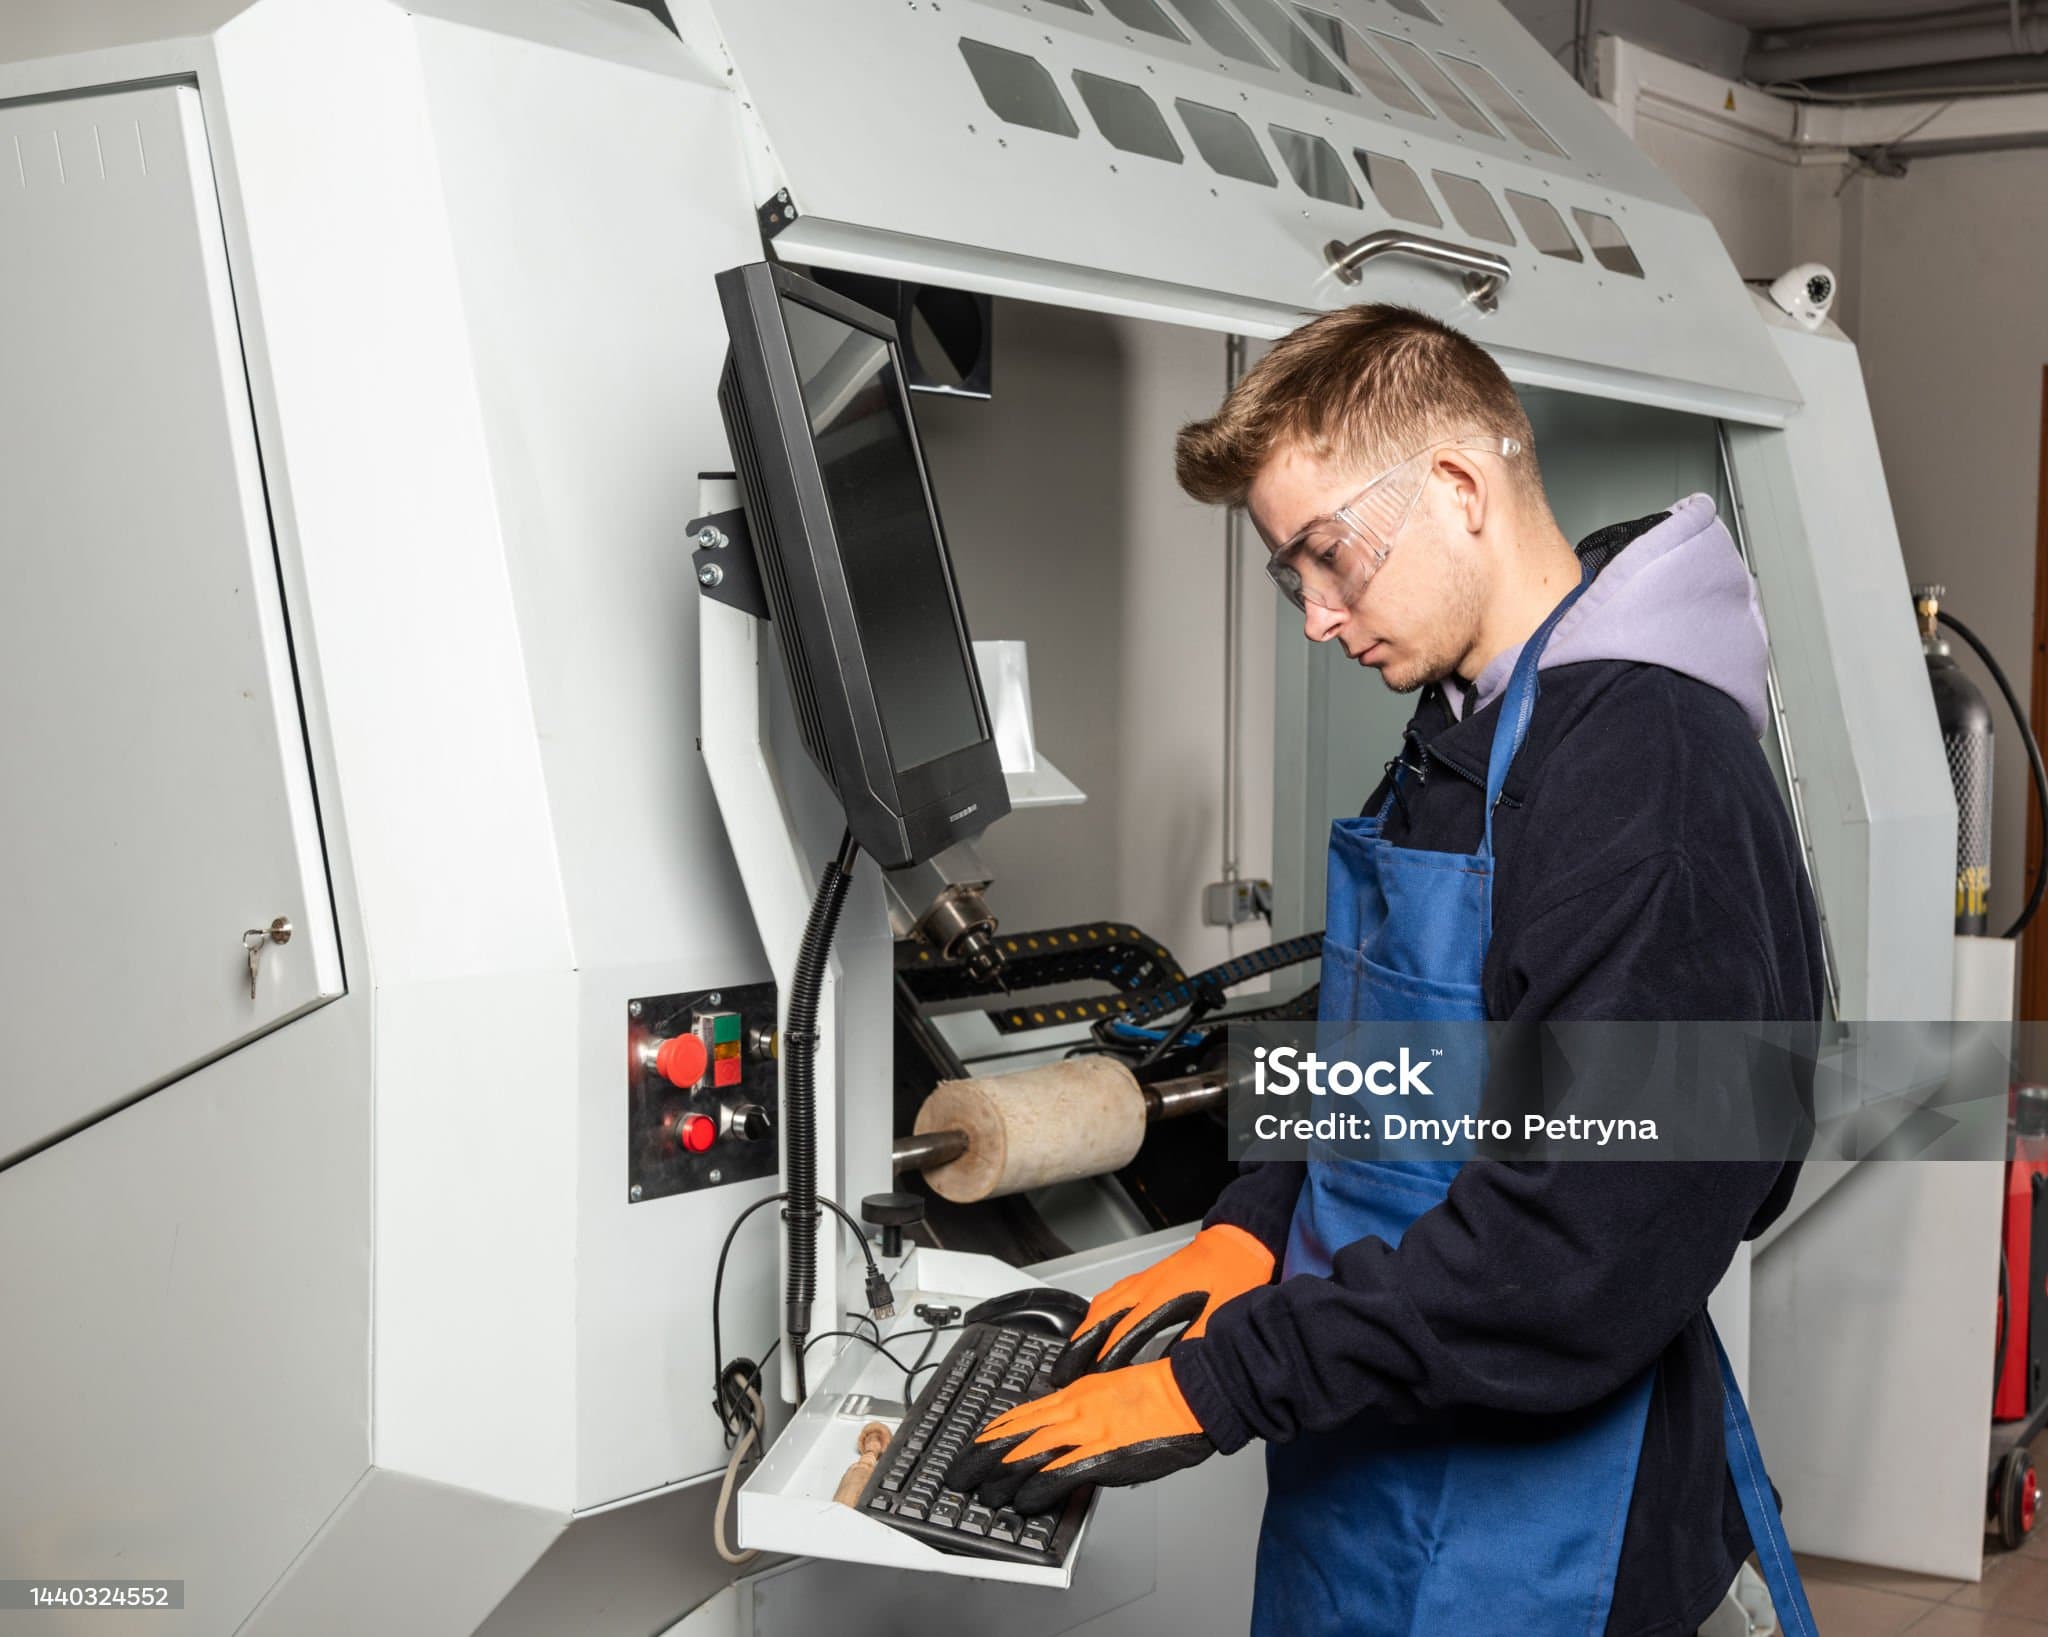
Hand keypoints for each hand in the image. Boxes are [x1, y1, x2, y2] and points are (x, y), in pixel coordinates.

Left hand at [945, 1359, 1213, 1515]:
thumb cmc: (1164, 1391)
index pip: (1024, 1412)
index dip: (995, 1431)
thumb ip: (1091, 1406)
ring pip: (1028, 1453)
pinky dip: (1035, 1490)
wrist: (1191, 1391)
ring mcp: (1087, 1431)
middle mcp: (1076, 1408)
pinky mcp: (1103, 1454)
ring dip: (1000, 1475)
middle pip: (1016, 1433)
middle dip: (983, 1455)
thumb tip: (1075, 1427)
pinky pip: (1059, 1474)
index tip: (976, 1443)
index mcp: (1079, 1392)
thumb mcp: (1116, 1390)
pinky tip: (1022, 1502)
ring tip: (981, 1491)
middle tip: (961, 1472)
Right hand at [1050, 1223, 1273, 1387]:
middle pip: (1102, 1318)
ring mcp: (1144, 1279)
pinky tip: (1095, 1320)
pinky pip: (1111, 1294)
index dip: (1105, 1360)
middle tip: (1063, 1372)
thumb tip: (1176, 1373)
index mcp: (1162, 1298)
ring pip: (1103, 1304)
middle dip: (1080, 1347)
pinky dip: (1096, 1312)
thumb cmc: (1234, 1277)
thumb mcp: (1222, 1319)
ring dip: (1085, 1330)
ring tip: (1072, 1353)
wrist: (1238, 1242)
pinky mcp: (1148, 1276)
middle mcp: (1146, 1287)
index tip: (1092, 1383)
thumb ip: (1197, 1345)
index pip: (1123, 1334)